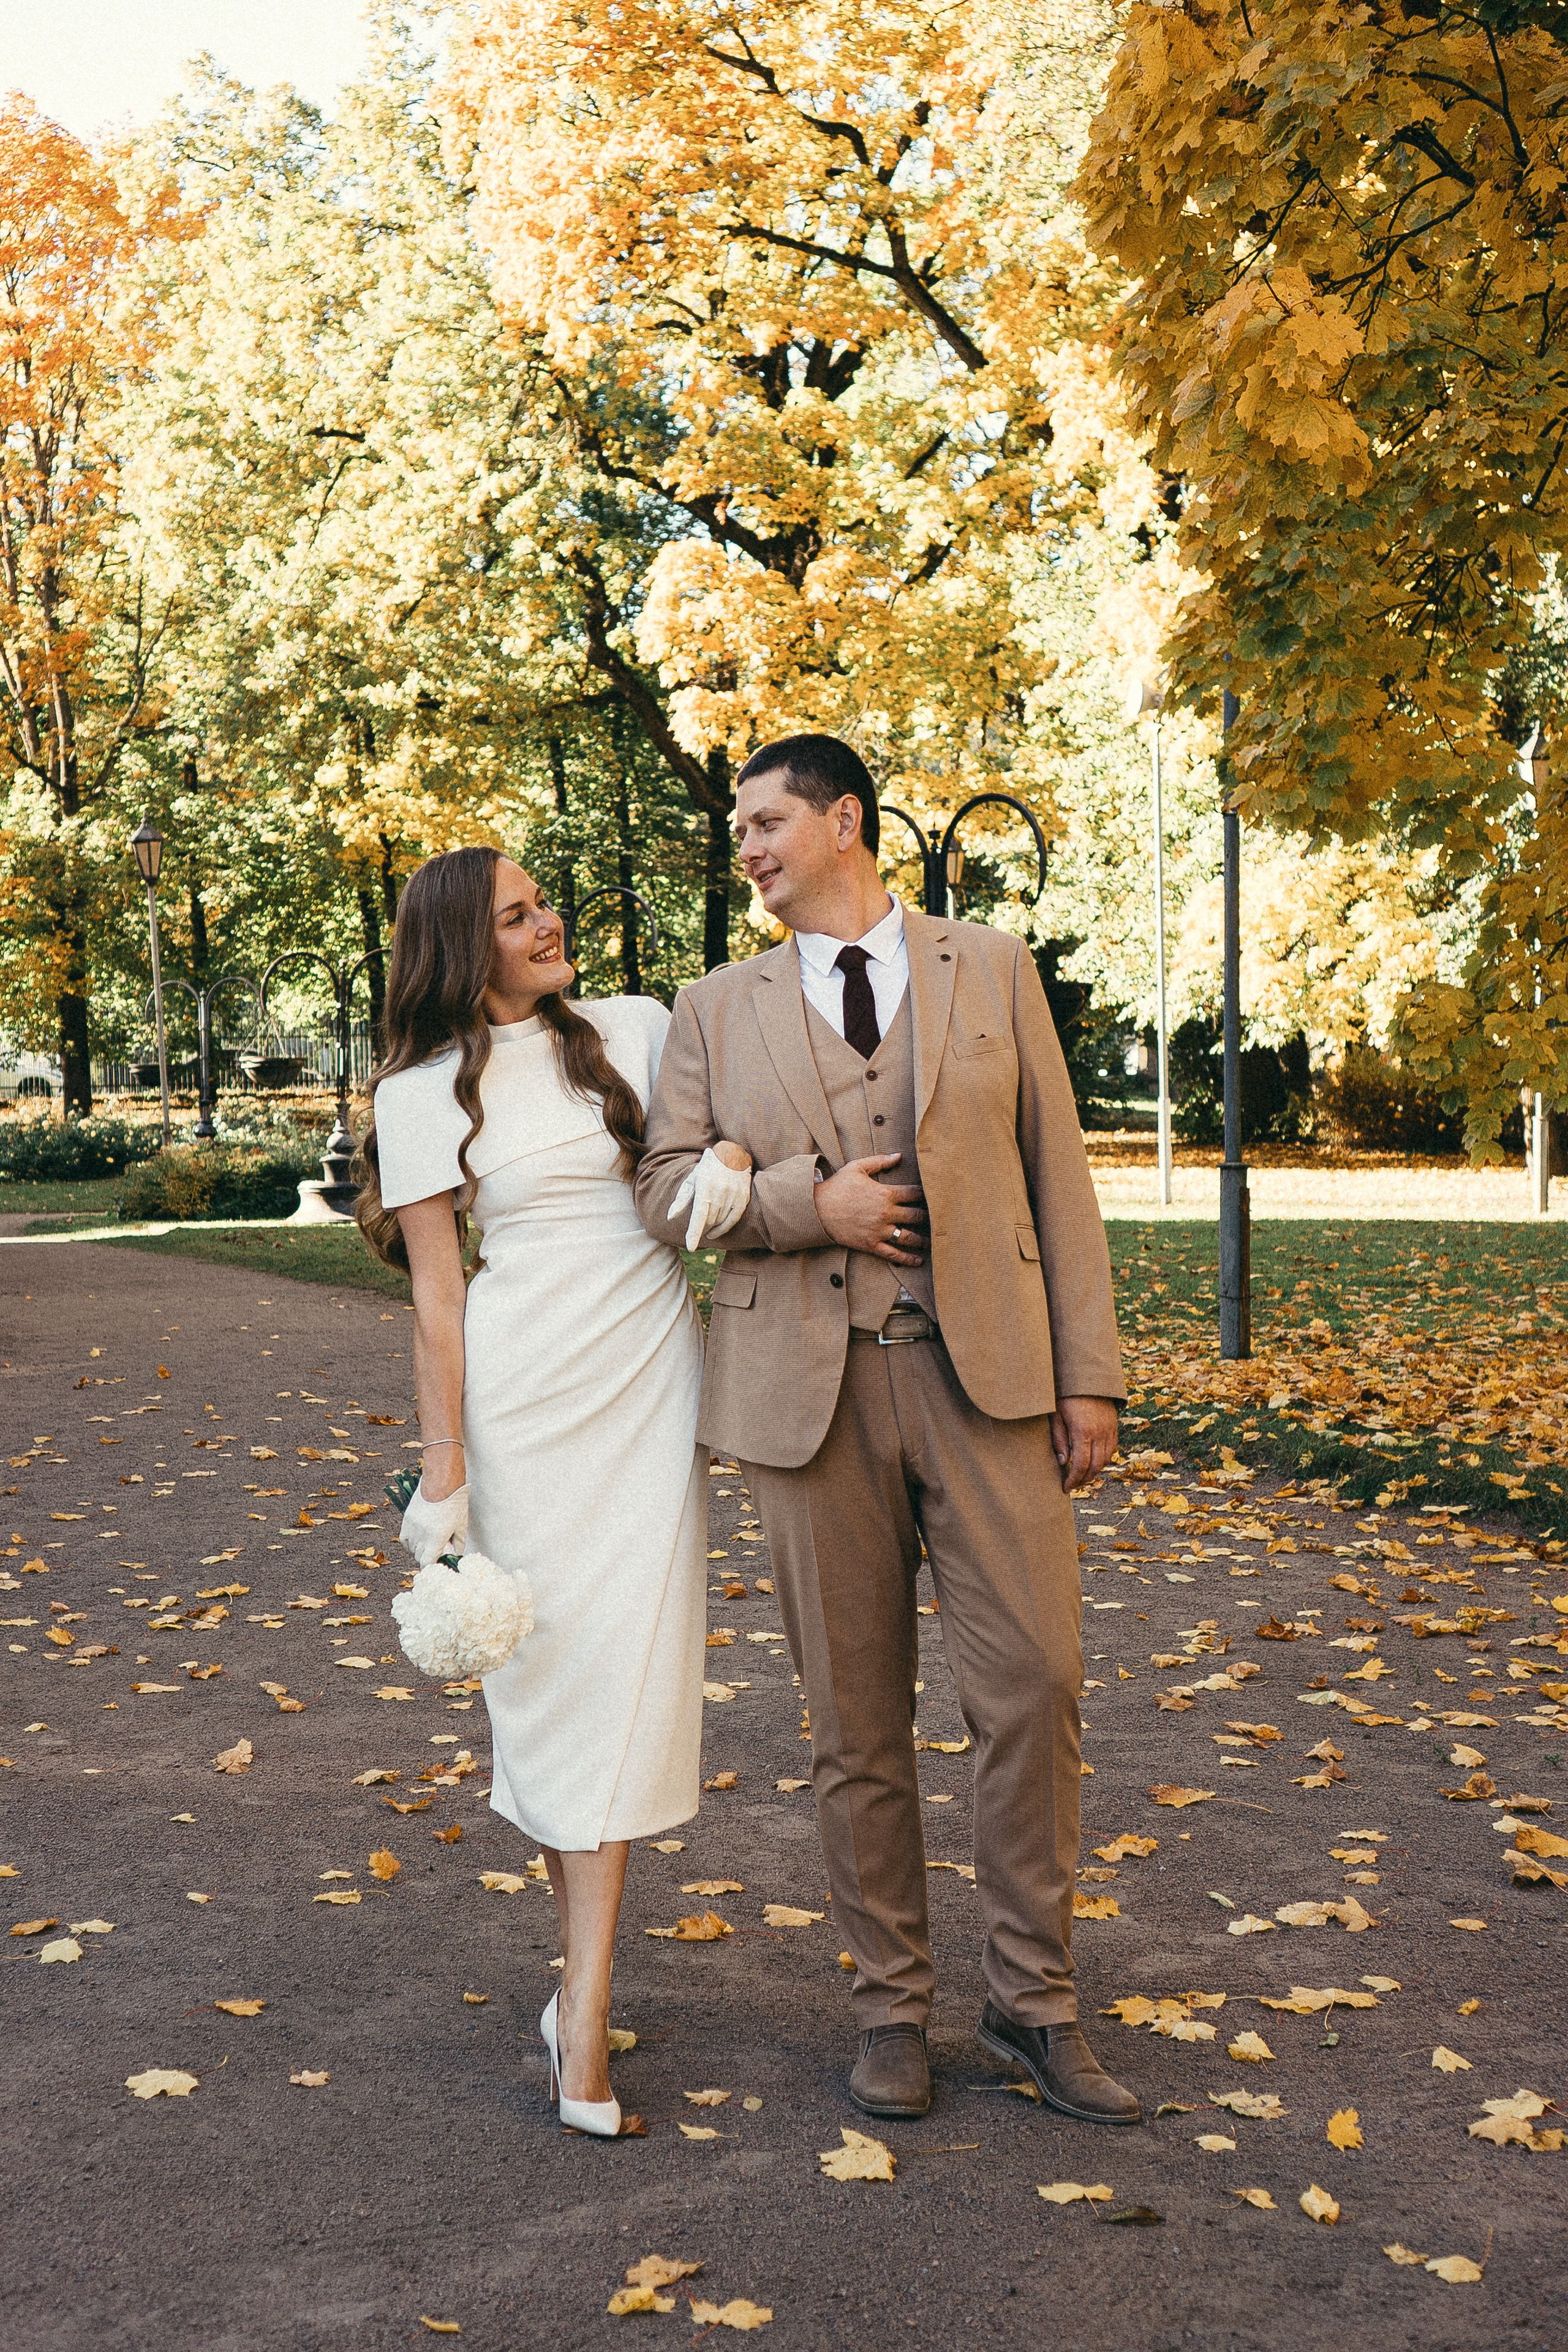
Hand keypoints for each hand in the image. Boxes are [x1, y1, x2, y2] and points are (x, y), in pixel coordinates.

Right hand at [400, 1474, 468, 1564]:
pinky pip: (404, 1540)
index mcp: (435, 1539)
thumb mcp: (461, 1524)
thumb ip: (458, 1543)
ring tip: (430, 1541)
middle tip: (438, 1549)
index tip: (437, 1565)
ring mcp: (412, 1528)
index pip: (427, 1563)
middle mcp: (421, 1536)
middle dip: (429, 1557)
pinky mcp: (406, 1521)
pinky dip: (411, 1543)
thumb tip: (453, 1554)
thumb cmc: (454, 1502)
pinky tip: (420, 1538)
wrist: (440, 1483)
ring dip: (420, 1550)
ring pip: (412, 1549)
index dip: (431, 1567)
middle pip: (420, 1557)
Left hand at [668, 1142, 752, 1250]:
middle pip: (709, 1221)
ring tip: (707, 1225)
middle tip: (699, 1226)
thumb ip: (681, 1199)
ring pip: (720, 1221)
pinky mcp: (743, 1198)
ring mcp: (733, 1195)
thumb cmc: (707, 1170)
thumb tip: (670, 1217)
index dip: (694, 1232)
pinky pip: (733, 1219)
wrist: (732, 1156)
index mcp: (704, 1187)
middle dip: (702, 1227)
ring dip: (712, 1227)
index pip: (699, 1215)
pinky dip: (724, 1228)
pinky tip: (717, 1231)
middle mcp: (720, 1192)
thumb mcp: (691, 1180)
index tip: (690, 1247)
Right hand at [812, 1153, 928, 1266]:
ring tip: (930, 1241)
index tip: (931, 1196)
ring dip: (923, 1240)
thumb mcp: (857, 1167)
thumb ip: (880, 1161)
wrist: (816, 1209)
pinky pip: (894, 1254)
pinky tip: (918, 1260)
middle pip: (916, 1216)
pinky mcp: (871, 1245)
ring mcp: (879, 1231)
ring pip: (909, 1237)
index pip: (914, 1194)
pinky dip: (908, 1259)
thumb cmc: (836, 1186)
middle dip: (927, 1216)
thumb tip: (900, 1155)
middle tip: (934, 1218)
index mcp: (885, 1193)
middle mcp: (885, 1213)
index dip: (924, 1194)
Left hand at [1050, 1396, 1118, 1492]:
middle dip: (1084, 1479)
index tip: (1065, 1487)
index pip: (1081, 1465)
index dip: (1073, 1479)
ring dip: (1094, 1471)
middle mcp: (1100, 1433)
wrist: (1087, 1376)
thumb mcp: (1056, 1416)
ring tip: (1081, 1476)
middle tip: (1072, 1485)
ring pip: (1106, 1459)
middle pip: (1095, 1466)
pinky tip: (1093, 1461)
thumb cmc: (1066, 1395)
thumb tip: (1063, 1462)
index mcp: (1083, 1431)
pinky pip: (1112, 1448)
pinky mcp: (1114, 1425)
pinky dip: (1103, 1459)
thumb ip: (1059, 1440)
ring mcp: (1109, 1429)